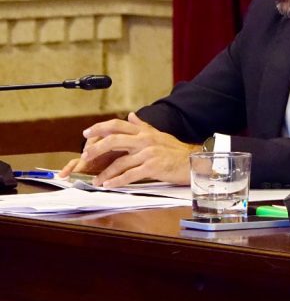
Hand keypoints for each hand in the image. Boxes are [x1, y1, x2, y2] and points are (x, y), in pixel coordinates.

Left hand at [59, 112, 198, 186]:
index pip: (117, 125)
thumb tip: (131, 115)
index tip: (86, 134)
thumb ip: (142, 126)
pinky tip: (109, 185)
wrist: (192, 161)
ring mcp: (148, 154)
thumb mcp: (158, 134)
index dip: (100, 128)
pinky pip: (130, 175)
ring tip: (96, 180)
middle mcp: (144, 140)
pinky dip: (117, 181)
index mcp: (144, 132)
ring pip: (119, 162)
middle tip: (85, 156)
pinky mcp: (152, 167)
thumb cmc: (176, 150)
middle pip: (113, 140)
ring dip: (105, 173)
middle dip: (96, 148)